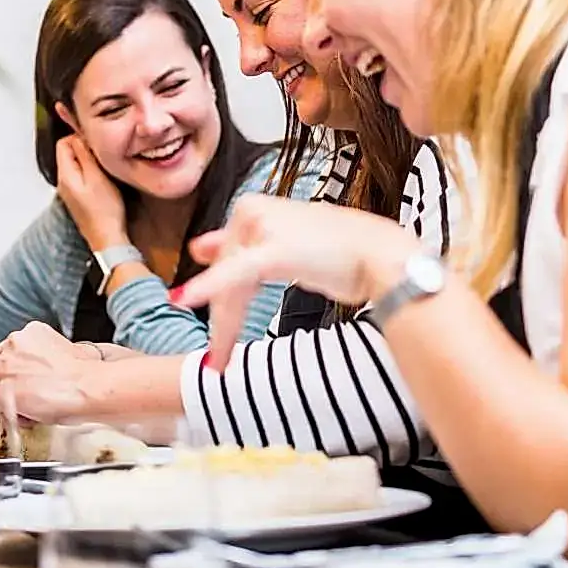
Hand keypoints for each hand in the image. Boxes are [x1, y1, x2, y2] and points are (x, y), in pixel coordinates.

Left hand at [0, 321, 98, 423]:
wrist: (89, 387)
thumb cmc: (85, 374)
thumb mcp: (67, 350)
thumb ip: (46, 355)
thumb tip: (46, 368)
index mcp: (31, 331)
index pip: (6, 349)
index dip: (10, 368)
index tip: (18, 378)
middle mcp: (14, 343)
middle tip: (16, 394)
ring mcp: (4, 366)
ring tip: (20, 407)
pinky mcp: (0, 390)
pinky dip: (4, 412)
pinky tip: (25, 416)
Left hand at [56, 135, 128, 251]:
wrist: (108, 238)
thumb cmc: (105, 209)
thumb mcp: (97, 176)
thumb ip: (85, 155)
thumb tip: (78, 136)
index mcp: (65, 174)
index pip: (63, 142)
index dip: (79, 137)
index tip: (97, 144)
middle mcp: (63, 182)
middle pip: (68, 153)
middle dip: (85, 149)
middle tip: (103, 156)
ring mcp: (69, 191)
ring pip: (76, 164)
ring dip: (89, 161)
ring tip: (105, 167)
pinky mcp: (78, 198)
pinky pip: (81, 176)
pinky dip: (91, 173)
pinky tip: (103, 180)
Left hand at [179, 195, 415, 370]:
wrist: (382, 255)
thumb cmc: (347, 250)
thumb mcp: (287, 241)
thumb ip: (244, 243)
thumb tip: (200, 246)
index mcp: (255, 207)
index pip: (225, 257)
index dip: (212, 290)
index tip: (194, 309)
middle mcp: (252, 212)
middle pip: (225, 273)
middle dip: (222, 318)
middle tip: (217, 357)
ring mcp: (262, 229)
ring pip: (229, 284)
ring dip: (224, 326)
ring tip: (220, 361)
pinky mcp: (272, 251)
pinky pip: (233, 275)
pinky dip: (207, 288)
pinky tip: (184, 300)